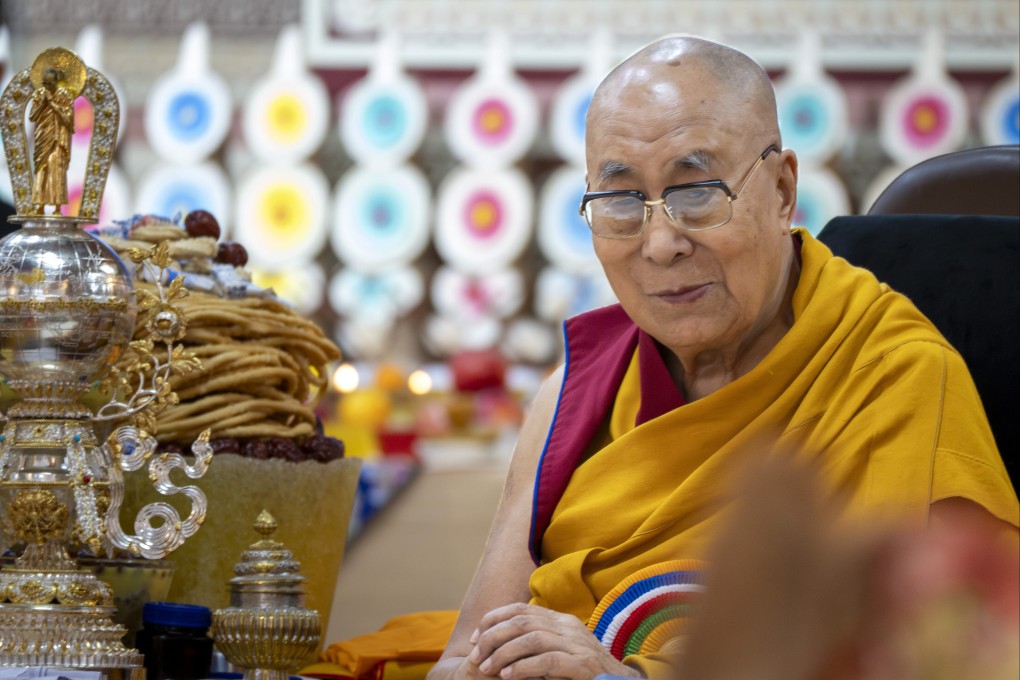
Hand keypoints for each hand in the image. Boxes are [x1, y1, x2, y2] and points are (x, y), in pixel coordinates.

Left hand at [466, 603, 641, 678]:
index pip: (521, 610)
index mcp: (561, 621)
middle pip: (522, 621)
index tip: (474, 638)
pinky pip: (548, 661)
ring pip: (532, 639)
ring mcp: (577, 645)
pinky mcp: (583, 665)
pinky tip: (507, 676)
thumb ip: (536, 646)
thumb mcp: (558, 653)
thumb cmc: (583, 674)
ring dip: (503, 653)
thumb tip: (499, 644)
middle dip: (492, 637)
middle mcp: (568, 627)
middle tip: (475, 656)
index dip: (493, 620)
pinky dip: (524, 667)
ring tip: (486, 668)